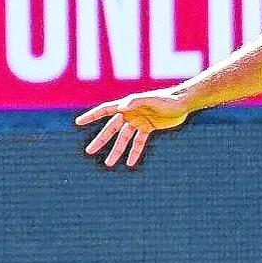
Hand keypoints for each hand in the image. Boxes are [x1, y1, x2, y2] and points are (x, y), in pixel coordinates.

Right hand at [74, 90, 190, 167]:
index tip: (78, 122)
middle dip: (101, 140)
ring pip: (124, 139)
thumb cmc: (167, 99)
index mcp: (127, 105)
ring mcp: (139, 121)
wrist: (182, 102)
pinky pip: (138, 142)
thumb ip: (135, 102)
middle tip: (89, 151)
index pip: (105, 110)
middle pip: (111, 129)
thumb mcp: (151, 100)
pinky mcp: (148, 127)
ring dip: (117, 151)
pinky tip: (130, 163)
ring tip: (109, 164)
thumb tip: (121, 107)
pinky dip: (134, 152)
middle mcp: (130, 113)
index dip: (92, 116)